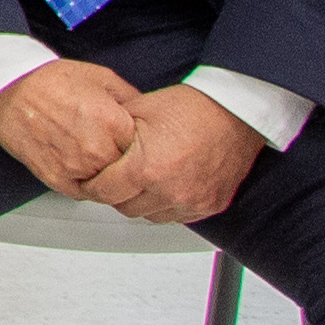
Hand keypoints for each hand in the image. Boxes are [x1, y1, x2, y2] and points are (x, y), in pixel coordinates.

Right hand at [0, 59, 144, 198]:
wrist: (7, 88)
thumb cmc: (50, 80)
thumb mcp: (101, 77)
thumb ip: (131, 98)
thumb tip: (150, 115)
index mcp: (114, 123)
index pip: (147, 150)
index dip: (143, 146)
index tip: (135, 141)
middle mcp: (97, 149)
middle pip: (129, 171)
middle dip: (125, 162)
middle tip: (115, 149)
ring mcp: (76, 167)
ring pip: (108, 186)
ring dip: (106, 175)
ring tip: (96, 156)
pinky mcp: (56, 178)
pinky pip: (83, 193)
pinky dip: (86, 184)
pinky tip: (81, 167)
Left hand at [86, 82, 265, 227]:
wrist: (236, 111)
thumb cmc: (192, 107)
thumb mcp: (137, 111)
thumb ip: (110, 134)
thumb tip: (90, 147)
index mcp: (146, 169)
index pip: (103, 193)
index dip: (90, 185)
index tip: (88, 180)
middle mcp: (170, 191)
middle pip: (124, 207)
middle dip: (114, 193)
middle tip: (113, 178)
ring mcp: (192, 201)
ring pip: (150, 215)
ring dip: (141, 202)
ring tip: (140, 181)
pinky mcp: (209, 205)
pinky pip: (177, 216)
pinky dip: (166, 205)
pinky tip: (164, 187)